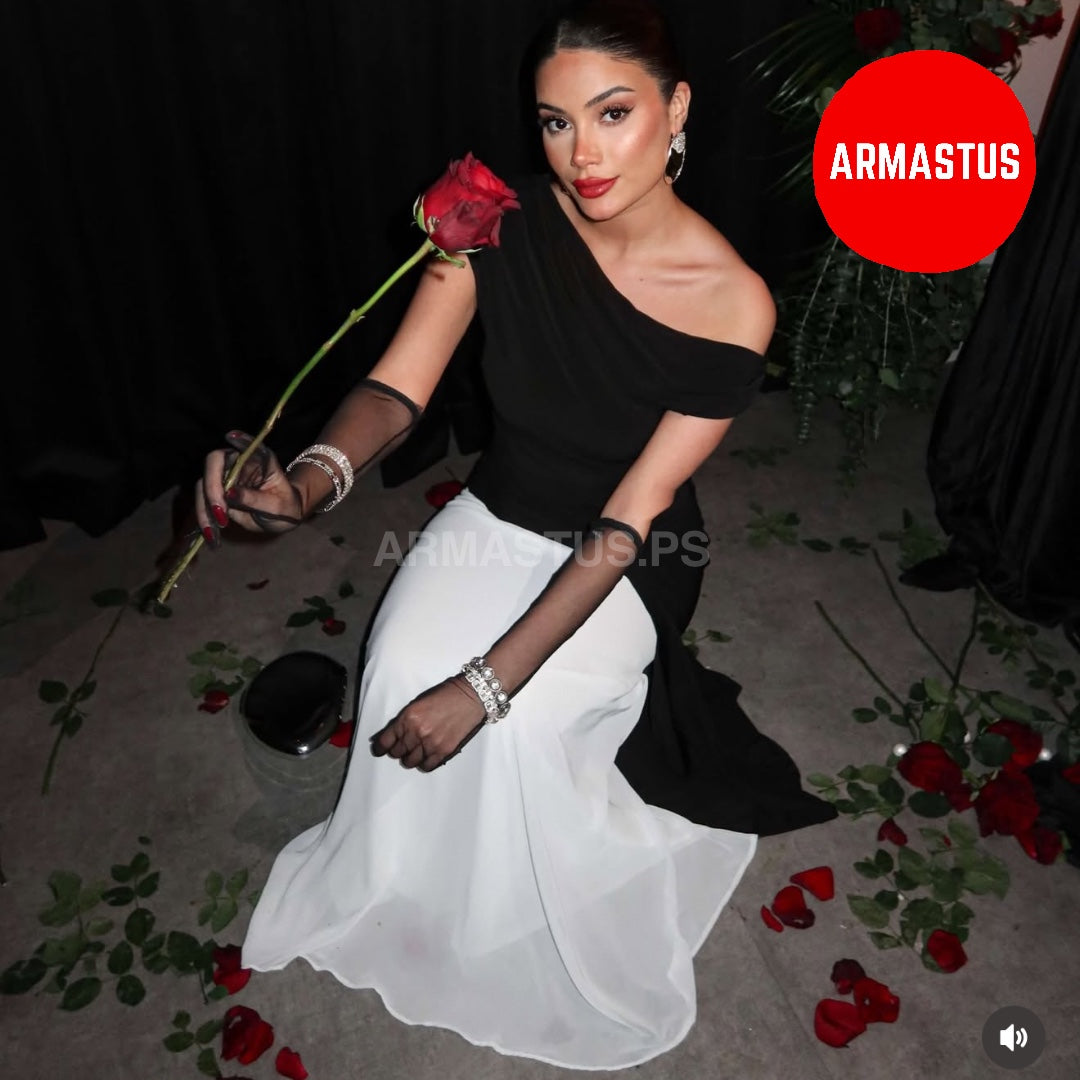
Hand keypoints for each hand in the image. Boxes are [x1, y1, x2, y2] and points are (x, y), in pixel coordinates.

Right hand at [194, 431, 302, 546]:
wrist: (281, 517)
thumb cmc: (285, 506)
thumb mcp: (276, 506)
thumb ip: (254, 498)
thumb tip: (229, 494)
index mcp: (258, 459)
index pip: (248, 446)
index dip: (239, 441)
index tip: (231, 437)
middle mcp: (237, 464)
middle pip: (214, 465)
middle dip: (212, 488)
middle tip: (221, 513)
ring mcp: (224, 478)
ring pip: (203, 486)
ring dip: (204, 509)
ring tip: (215, 532)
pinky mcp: (217, 494)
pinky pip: (203, 504)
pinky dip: (204, 519)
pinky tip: (211, 537)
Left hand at [371, 675, 487, 771]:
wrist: (470, 697)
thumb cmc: (445, 695)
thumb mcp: (417, 704)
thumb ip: (403, 720)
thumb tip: (391, 736)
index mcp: (407, 718)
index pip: (385, 741)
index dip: (380, 748)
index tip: (379, 750)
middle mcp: (416, 732)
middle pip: (397, 753)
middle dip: (396, 751)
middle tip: (401, 748)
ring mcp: (430, 744)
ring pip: (410, 762)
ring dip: (410, 758)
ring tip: (415, 752)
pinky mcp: (444, 751)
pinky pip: (426, 766)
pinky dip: (423, 763)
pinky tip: (425, 757)